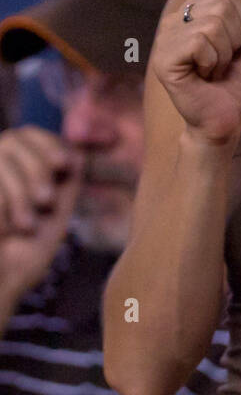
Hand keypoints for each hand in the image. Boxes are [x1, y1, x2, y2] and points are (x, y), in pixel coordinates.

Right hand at [0, 126, 83, 302]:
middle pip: (16, 139)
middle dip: (37, 167)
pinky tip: (5, 229)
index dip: (47, 142)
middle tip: (46, 200)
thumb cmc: (23, 259)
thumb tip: (78, 151)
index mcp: (17, 173)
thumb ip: (66, 184)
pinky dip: (4, 205)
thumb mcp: (54, 218)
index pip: (29, 135)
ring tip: (26, 225)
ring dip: (20, 193)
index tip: (65, 162)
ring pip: (1, 156)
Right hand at [153, 0, 240, 144]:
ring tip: (215, 69)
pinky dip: (213, 61)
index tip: (240, 46)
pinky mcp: (163, 58)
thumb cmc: (238, 79)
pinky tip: (204, 75)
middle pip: (224, 4)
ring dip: (226, 53)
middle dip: (238, 37)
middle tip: (227, 60)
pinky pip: (200, 42)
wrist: (227, 117)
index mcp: (197, 9)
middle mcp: (177, 18)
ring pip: (213, 23)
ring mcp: (166, 37)